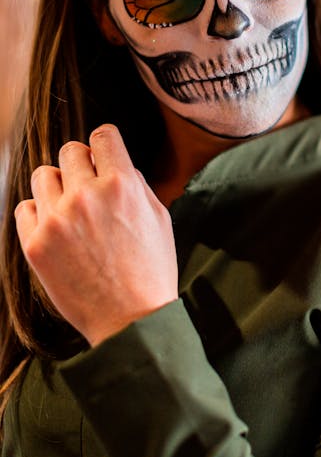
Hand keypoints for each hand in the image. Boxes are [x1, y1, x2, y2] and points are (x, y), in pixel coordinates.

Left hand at [15, 124, 177, 345]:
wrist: (130, 321)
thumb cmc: (150, 271)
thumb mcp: (159, 218)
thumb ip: (136, 183)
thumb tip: (116, 164)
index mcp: (122, 184)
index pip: (103, 135)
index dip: (104, 144)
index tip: (102, 156)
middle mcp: (87, 195)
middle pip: (70, 150)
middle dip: (82, 165)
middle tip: (89, 188)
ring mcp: (57, 219)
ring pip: (43, 175)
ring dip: (58, 186)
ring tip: (70, 209)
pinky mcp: (35, 244)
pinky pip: (25, 207)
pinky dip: (39, 214)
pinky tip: (56, 230)